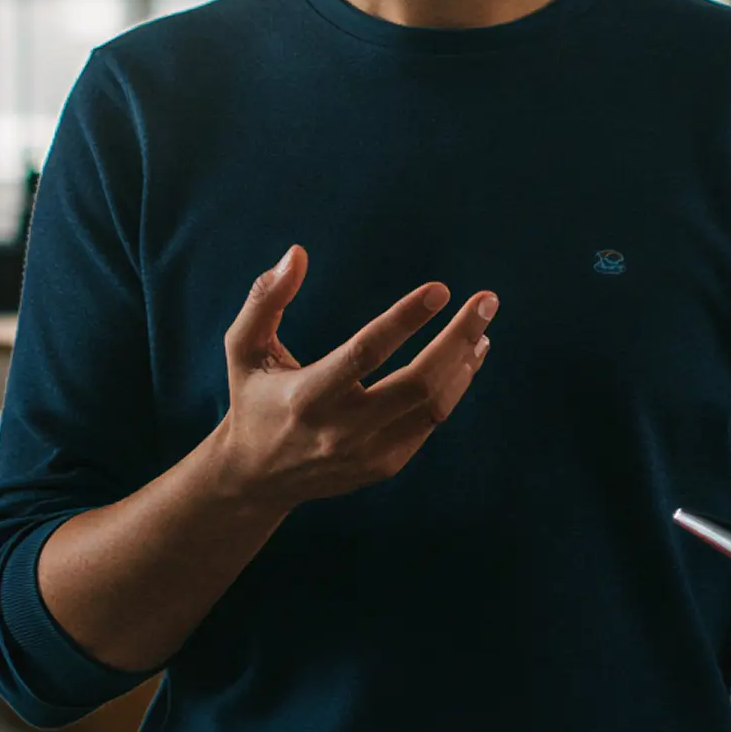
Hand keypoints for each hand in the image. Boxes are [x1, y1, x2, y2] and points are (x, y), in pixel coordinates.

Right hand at [204, 245, 493, 512]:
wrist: (257, 479)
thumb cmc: (252, 399)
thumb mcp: (243, 348)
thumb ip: (265, 299)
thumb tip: (297, 252)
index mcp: (307, 397)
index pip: (365, 353)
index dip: (405, 319)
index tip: (440, 289)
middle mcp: (341, 430)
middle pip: (418, 384)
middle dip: (458, 338)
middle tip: (487, 301)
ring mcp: (367, 453)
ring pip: (434, 407)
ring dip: (464, 363)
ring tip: (481, 327)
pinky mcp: (384, 465)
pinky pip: (430, 423)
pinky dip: (453, 387)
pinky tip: (466, 359)